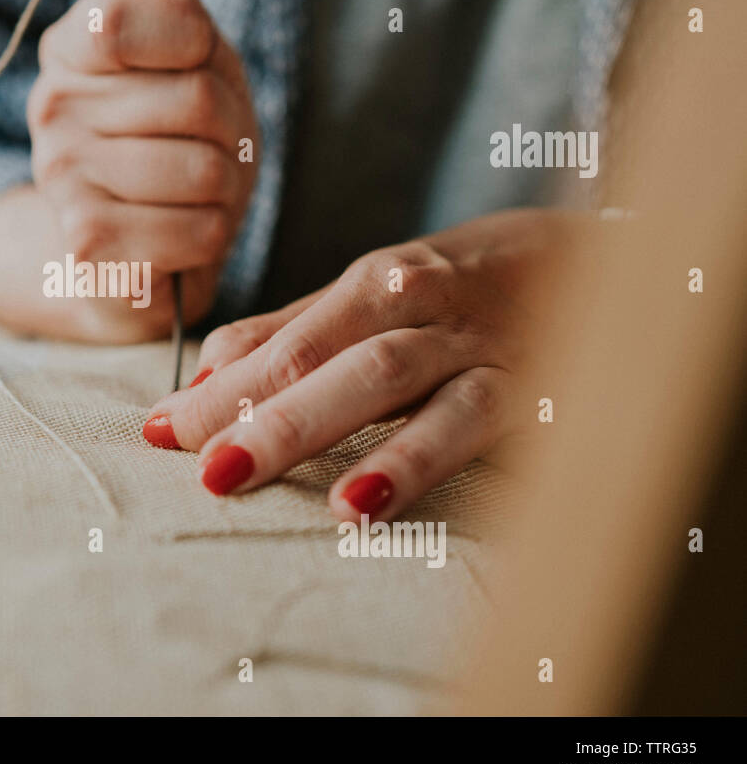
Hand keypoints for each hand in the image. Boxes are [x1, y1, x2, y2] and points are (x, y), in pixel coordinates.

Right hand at [23, 0, 259, 339]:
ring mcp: (62, 181)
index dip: (191, 36)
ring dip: (227, 187)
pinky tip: (182, 235)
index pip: (120, 19)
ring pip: (204, 170)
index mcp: (68, 51)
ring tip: (199, 192)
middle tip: (211, 146)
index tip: (198, 59)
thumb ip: (171, 5)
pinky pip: (200, 230)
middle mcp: (51, 110)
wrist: (139, 250)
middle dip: (231, 128)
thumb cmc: (177, 141)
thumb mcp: (191, 62)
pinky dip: (212, 235)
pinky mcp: (87, 247)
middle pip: (196, 99)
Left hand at [142, 209, 589, 519]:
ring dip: (302, 425)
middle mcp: (415, 305)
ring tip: (235, 470)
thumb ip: (297, 332)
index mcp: (373, 284)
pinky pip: (463, 425)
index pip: (279, 337)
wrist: (607, 258)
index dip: (213, 382)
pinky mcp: (526, 389)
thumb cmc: (472, 286)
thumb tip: (205, 371)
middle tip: (181, 453)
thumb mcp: (385, 295)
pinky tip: (362, 505)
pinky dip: (409, 462)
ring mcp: (471, 346)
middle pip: (314, 354)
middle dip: (239, 404)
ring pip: (376, 378)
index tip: (156, 428)